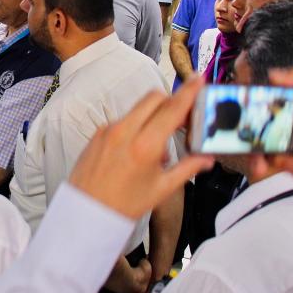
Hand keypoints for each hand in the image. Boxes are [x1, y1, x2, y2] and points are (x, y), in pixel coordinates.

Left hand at [68, 77, 214, 219]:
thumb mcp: (161, 189)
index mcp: (144, 145)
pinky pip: (123, 120)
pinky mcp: (98, 133)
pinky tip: (138, 151)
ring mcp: (108, 130)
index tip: (199, 79)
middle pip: (154, 98)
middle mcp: (125, 131)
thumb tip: (207, 158)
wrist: (86, 214)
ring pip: (138, 109)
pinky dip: (136, 127)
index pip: (172, 108)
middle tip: (183, 118)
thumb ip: (187, 169)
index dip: (189, 92)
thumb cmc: (123, 206)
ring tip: (158, 146)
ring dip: (154, 116)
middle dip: (171, 101)